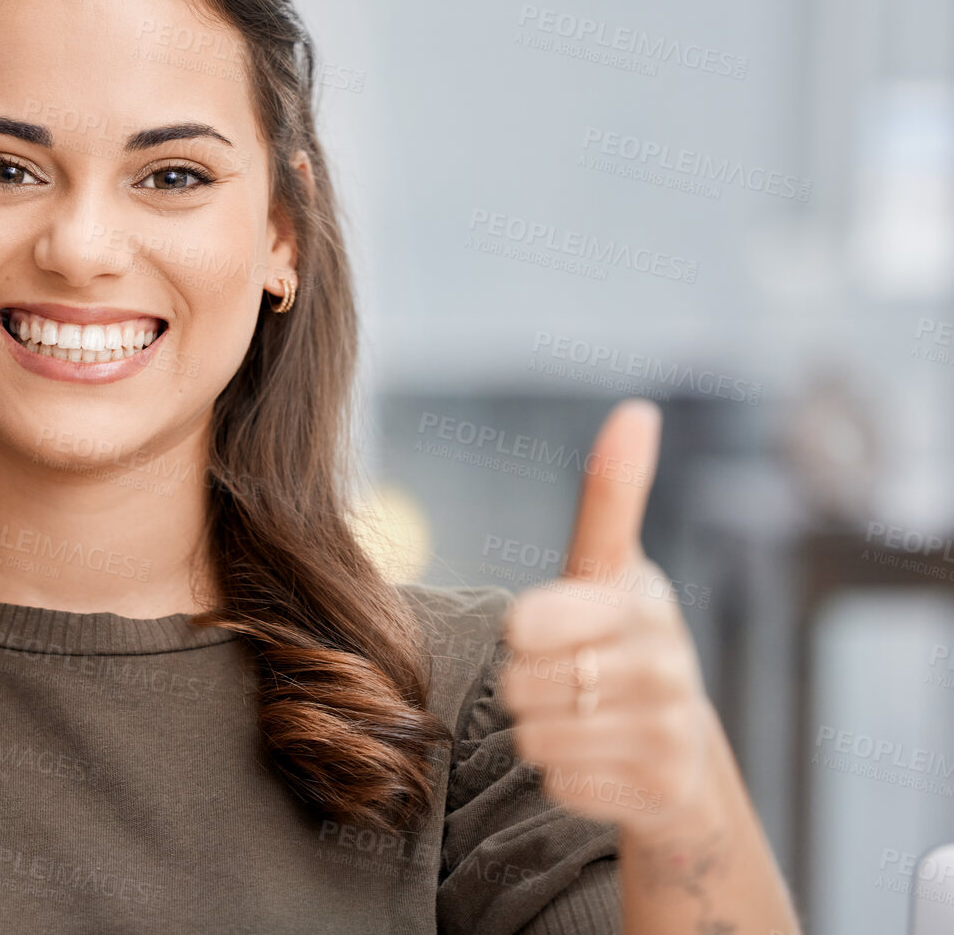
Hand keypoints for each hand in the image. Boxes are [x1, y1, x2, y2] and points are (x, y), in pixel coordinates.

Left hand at [497, 398, 714, 835]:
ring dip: (541, 732)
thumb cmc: (618, 635)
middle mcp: (666, 662)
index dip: (523, 631)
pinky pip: (558, 782)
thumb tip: (636, 410)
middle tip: (567, 678)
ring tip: (584, 717)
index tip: (541, 630)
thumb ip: (611, 494)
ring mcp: (669, 728)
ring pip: (534, 737)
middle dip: (527, 685)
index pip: (532, 621)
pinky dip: (565, 776)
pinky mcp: (660, 788)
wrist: (678, 745)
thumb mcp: (608, 568)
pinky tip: (601, 760)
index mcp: (641, 598)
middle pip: (519, 683)